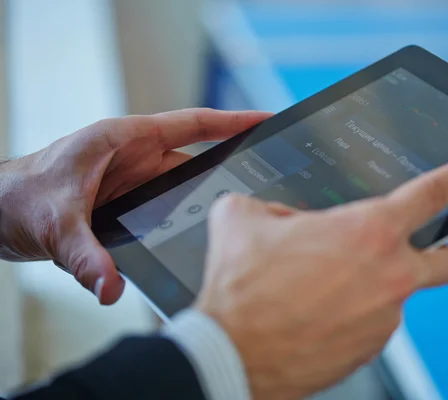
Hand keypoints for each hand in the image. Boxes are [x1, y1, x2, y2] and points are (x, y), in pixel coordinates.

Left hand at [0, 108, 270, 304]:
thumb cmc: (14, 197)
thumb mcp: (53, 222)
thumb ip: (85, 256)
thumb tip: (111, 286)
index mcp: (122, 141)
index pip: (190, 125)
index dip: (231, 122)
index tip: (265, 121)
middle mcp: (133, 160)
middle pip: (193, 163)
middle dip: (227, 174)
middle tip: (264, 186)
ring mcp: (133, 184)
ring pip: (182, 193)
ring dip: (203, 207)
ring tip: (235, 223)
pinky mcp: (128, 207)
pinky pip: (166, 213)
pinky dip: (182, 224)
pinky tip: (198, 240)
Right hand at [197, 157, 447, 399]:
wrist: (231, 353)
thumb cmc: (242, 290)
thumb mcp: (242, 219)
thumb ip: (270, 205)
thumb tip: (278, 215)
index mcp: (368, 231)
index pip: (434, 193)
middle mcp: (389, 275)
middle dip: (444, 252)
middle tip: (414, 252)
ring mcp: (384, 318)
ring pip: (396, 296)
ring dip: (372, 287)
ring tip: (324, 289)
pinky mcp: (369, 350)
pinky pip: (371, 325)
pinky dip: (353, 316)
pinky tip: (317, 315)